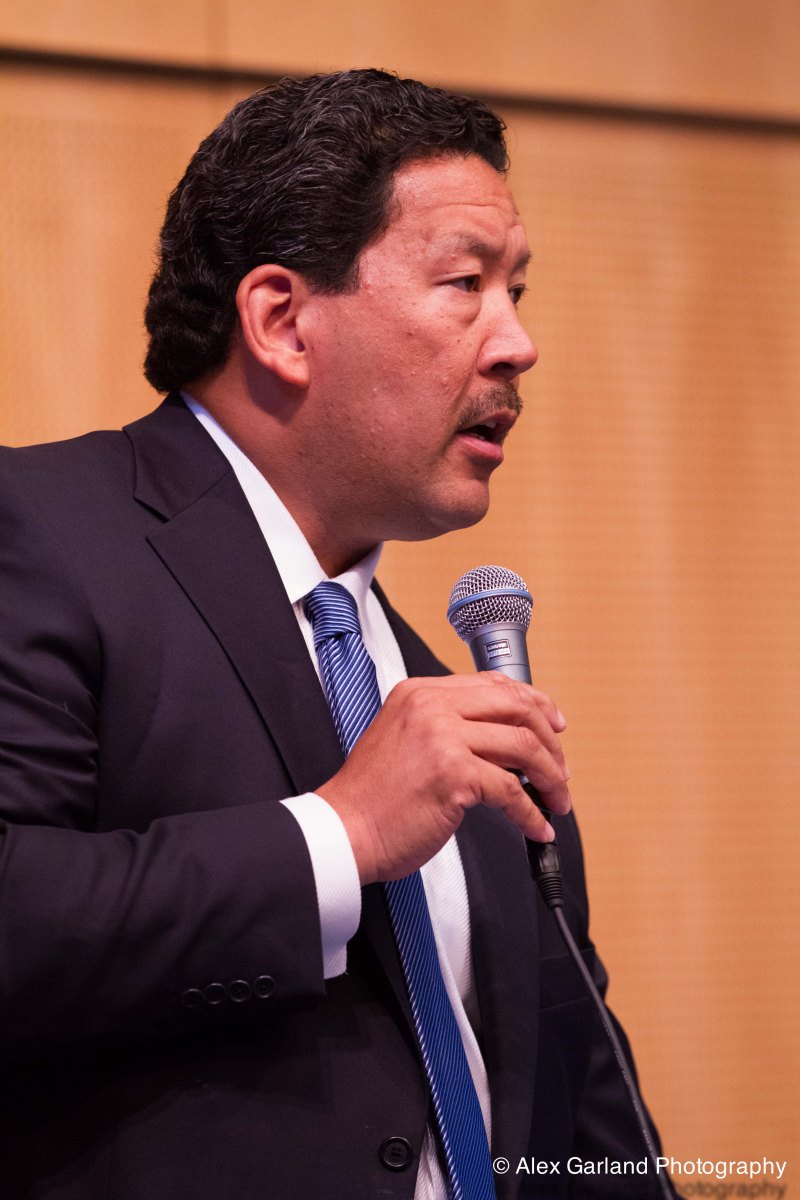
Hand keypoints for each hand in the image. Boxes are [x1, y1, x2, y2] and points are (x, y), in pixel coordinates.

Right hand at [317, 672, 570, 884]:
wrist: (343, 830)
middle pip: (517, 708)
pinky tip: (536, 827)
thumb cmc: (373, 797)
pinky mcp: (453, 774)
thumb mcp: (404, 739)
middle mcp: (431, 706)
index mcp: (420, 692)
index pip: (492, 684)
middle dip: (550, 742)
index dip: (533, 704)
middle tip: (560, 771)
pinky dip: (531, 814)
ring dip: (550, 779)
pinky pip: (512, 792)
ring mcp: (442, 737)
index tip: (553, 726)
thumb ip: (446, 726)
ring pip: (523, 747)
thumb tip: (505, 740)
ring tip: (555, 801)